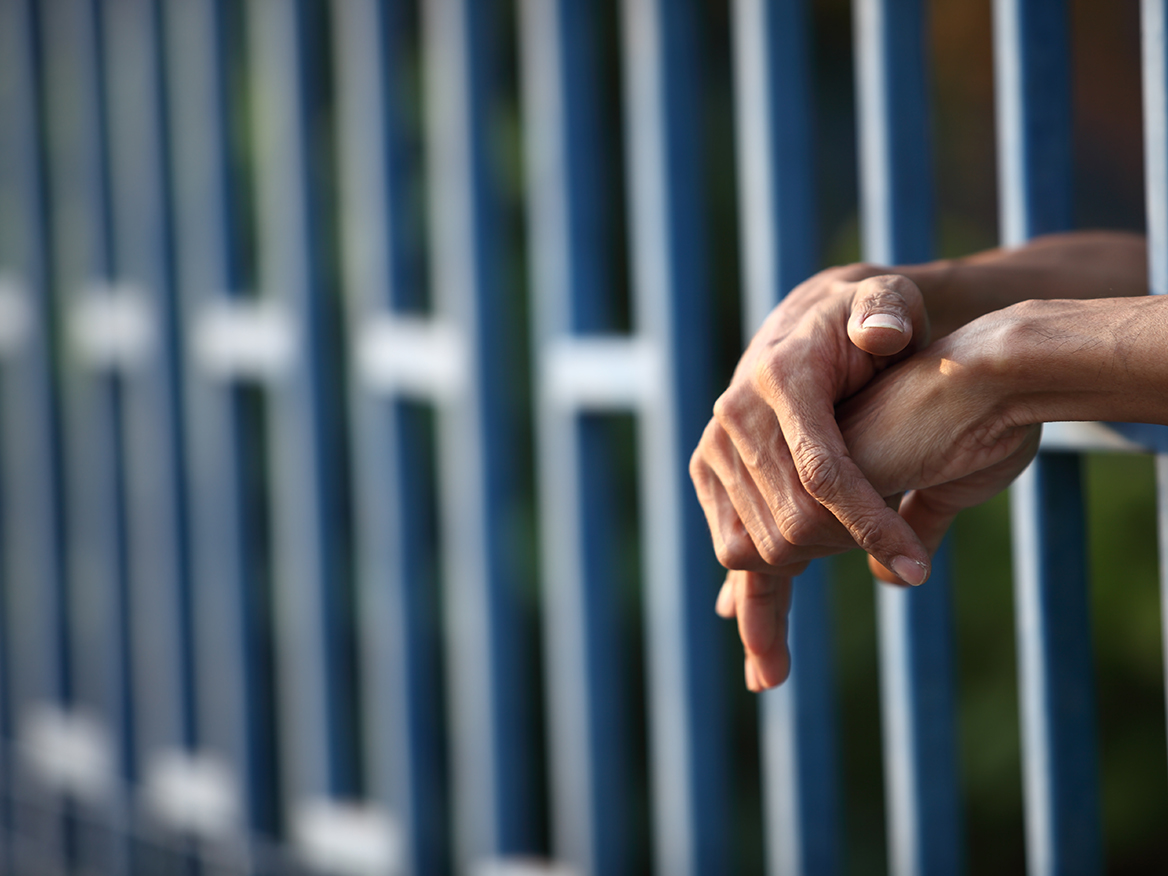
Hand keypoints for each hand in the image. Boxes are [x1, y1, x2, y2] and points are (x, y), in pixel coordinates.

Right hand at [716, 308, 1042, 690]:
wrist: (811, 321)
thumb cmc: (866, 320)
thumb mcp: (889, 304)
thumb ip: (888, 312)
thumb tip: (883, 335)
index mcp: (781, 379)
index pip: (824, 473)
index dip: (871, 524)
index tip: (917, 567)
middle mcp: (735, 415)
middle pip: (792, 522)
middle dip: (850, 547)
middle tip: (907, 558)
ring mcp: (715, 448)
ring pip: (758, 546)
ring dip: (809, 572)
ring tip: (858, 575)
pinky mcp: (708, 473)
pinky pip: (732, 547)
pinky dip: (758, 590)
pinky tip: (773, 639)